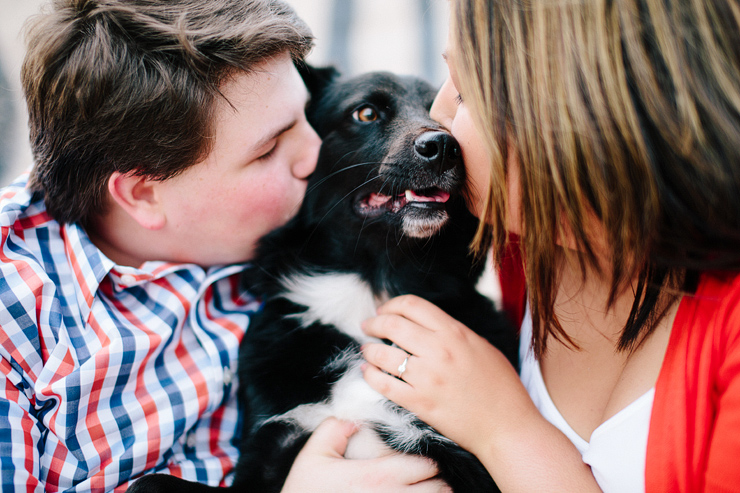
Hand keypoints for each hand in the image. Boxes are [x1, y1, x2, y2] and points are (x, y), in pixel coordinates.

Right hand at [281, 417, 450, 491]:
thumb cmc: (305, 492)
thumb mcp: (313, 456)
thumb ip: (335, 428)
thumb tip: (353, 418)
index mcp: (378, 477)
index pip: (427, 465)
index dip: (428, 461)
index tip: (420, 460)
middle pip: (441, 489)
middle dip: (437, 481)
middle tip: (426, 479)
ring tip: (423, 492)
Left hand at [361, 295, 534, 456]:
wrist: (507, 427)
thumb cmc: (500, 386)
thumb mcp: (481, 346)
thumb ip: (453, 332)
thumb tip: (424, 325)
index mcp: (454, 332)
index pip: (412, 305)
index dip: (391, 304)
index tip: (384, 310)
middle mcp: (438, 350)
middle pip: (392, 324)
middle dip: (374, 323)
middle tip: (368, 326)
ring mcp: (427, 377)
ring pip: (382, 354)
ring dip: (369, 349)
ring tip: (367, 350)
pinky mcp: (420, 403)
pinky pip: (384, 384)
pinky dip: (370, 376)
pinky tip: (368, 372)